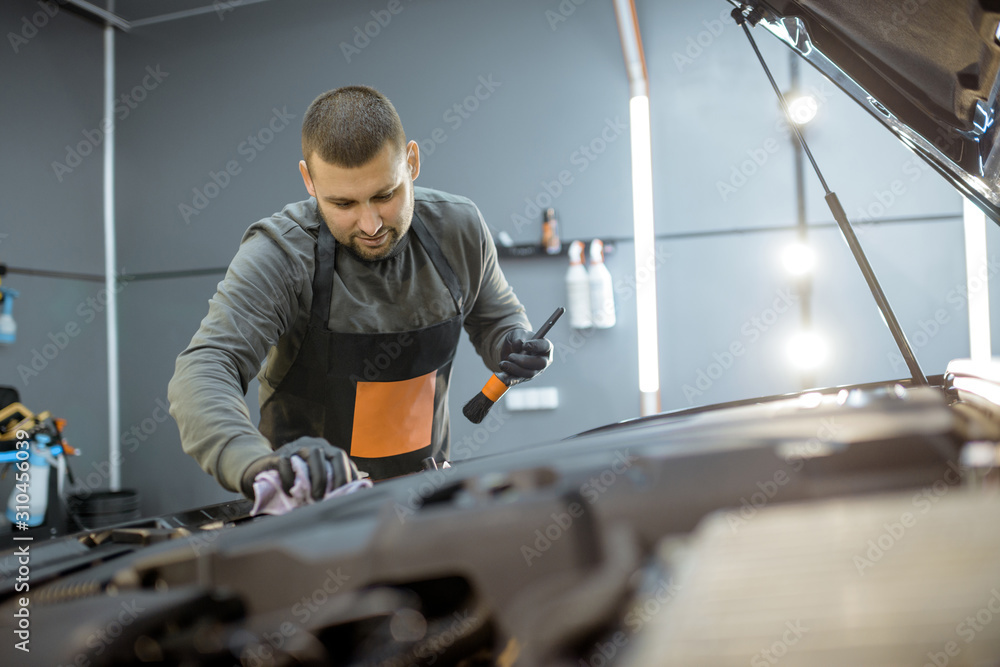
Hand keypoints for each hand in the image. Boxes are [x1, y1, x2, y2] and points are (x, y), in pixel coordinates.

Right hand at [241, 436, 360, 499]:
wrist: (257, 471)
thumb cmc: (290, 479)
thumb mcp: (310, 479)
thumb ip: (327, 483)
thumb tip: (347, 497)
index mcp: (323, 449)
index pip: (341, 456)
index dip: (348, 474)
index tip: (348, 493)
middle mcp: (312, 444)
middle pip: (332, 453)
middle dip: (335, 477)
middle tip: (330, 497)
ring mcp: (294, 447)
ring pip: (313, 453)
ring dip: (317, 477)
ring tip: (314, 497)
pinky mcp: (277, 455)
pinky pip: (286, 463)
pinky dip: (290, 479)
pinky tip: (289, 492)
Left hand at [499, 328, 552, 379]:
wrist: (511, 348)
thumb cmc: (518, 338)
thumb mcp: (517, 333)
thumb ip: (518, 337)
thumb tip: (518, 345)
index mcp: (545, 346)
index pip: (545, 346)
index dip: (536, 346)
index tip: (525, 345)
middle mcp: (543, 360)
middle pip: (540, 364)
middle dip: (525, 361)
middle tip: (511, 356)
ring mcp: (535, 371)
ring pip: (529, 374)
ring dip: (514, 369)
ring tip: (502, 364)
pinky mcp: (525, 378)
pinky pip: (519, 380)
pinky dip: (511, 380)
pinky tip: (504, 379)